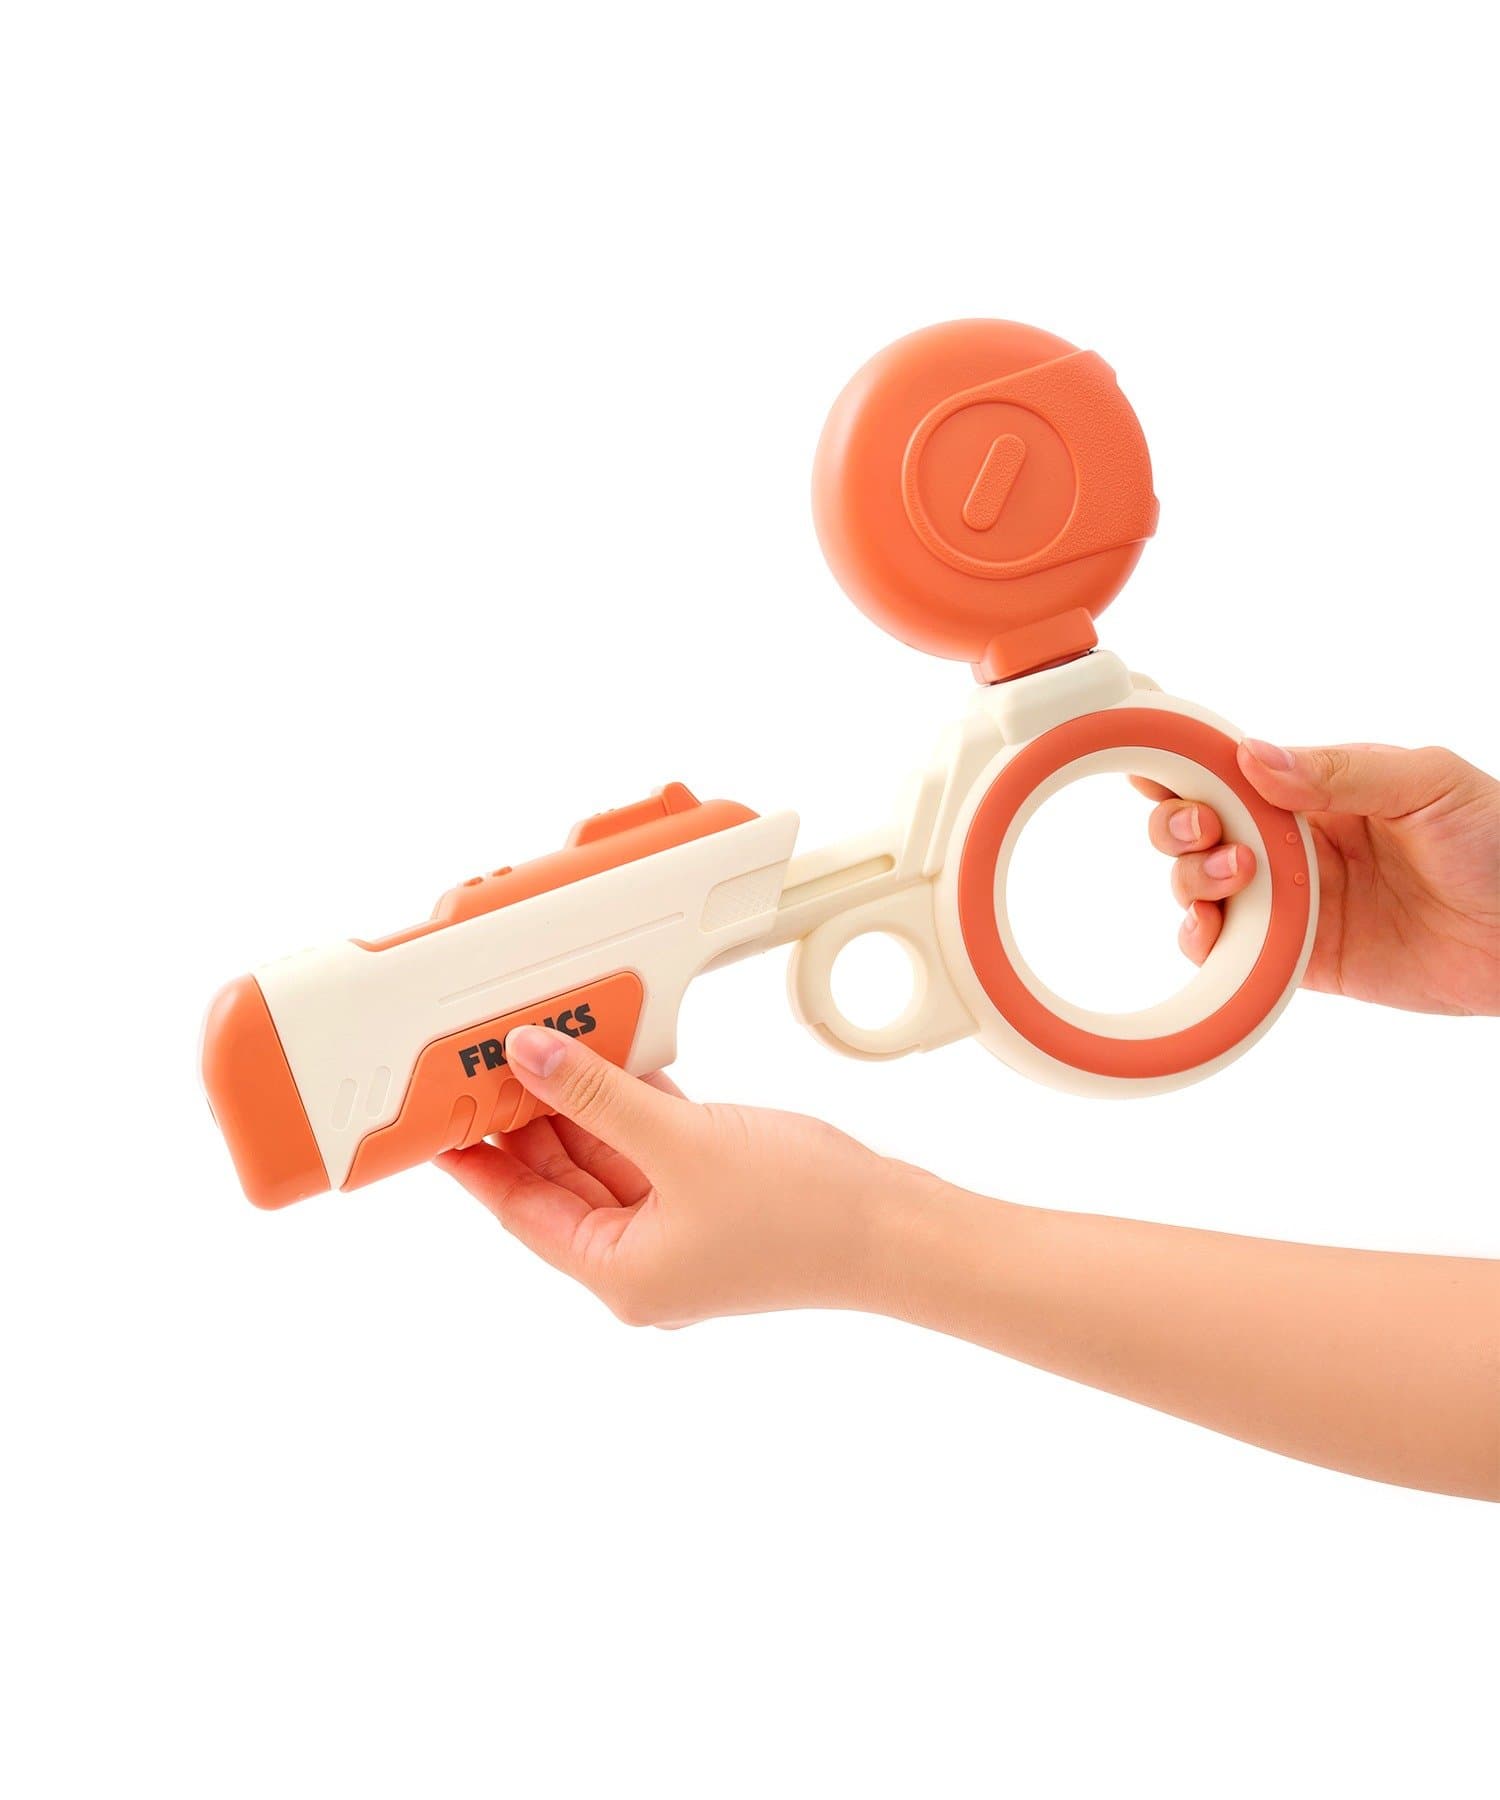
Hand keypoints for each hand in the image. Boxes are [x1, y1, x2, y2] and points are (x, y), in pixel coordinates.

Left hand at [437, 1026, 920, 1325]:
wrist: (899, 1230)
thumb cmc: (804, 1215)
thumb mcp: (681, 1144)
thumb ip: (597, 1097)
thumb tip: (531, 1058)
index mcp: (618, 1274)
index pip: (519, 1209)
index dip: (473, 1160)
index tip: (433, 1117)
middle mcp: (641, 1261)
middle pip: (559, 1183)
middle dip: (527, 1120)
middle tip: (488, 1059)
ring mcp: (679, 1233)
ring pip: (606, 1161)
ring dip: (580, 1107)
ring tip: (542, 1049)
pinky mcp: (712, 1202)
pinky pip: (651, 1151)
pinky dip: (631, 1110)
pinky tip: (613, 1062)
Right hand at [1135, 740, 1499, 1015]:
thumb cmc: (1497, 843)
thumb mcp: (1428, 784)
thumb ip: (1341, 771)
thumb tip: (1252, 756)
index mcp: (1317, 788)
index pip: (1232, 767)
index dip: (1183, 762)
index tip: (1153, 763)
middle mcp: (1293, 842)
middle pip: (1198, 825)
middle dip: (1179, 823)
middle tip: (1205, 829)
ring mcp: (1291, 901)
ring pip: (1200, 885)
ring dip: (1192, 878)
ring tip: (1236, 877)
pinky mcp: (1296, 958)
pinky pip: (1229, 951)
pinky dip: (1202, 943)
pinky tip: (1209, 931)